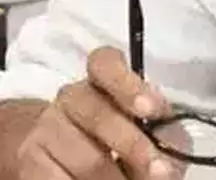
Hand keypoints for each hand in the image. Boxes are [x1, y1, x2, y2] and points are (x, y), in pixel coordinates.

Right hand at [15, 46, 178, 179]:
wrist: (69, 158)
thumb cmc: (127, 137)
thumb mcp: (154, 129)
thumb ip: (165, 132)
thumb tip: (169, 153)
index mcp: (103, 79)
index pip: (105, 63)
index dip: (128, 84)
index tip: (151, 109)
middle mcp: (71, 97)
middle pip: (98, 115)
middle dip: (134, 147)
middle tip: (159, 171)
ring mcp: (47, 128)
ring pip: (85, 158)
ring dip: (114, 179)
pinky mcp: (31, 160)